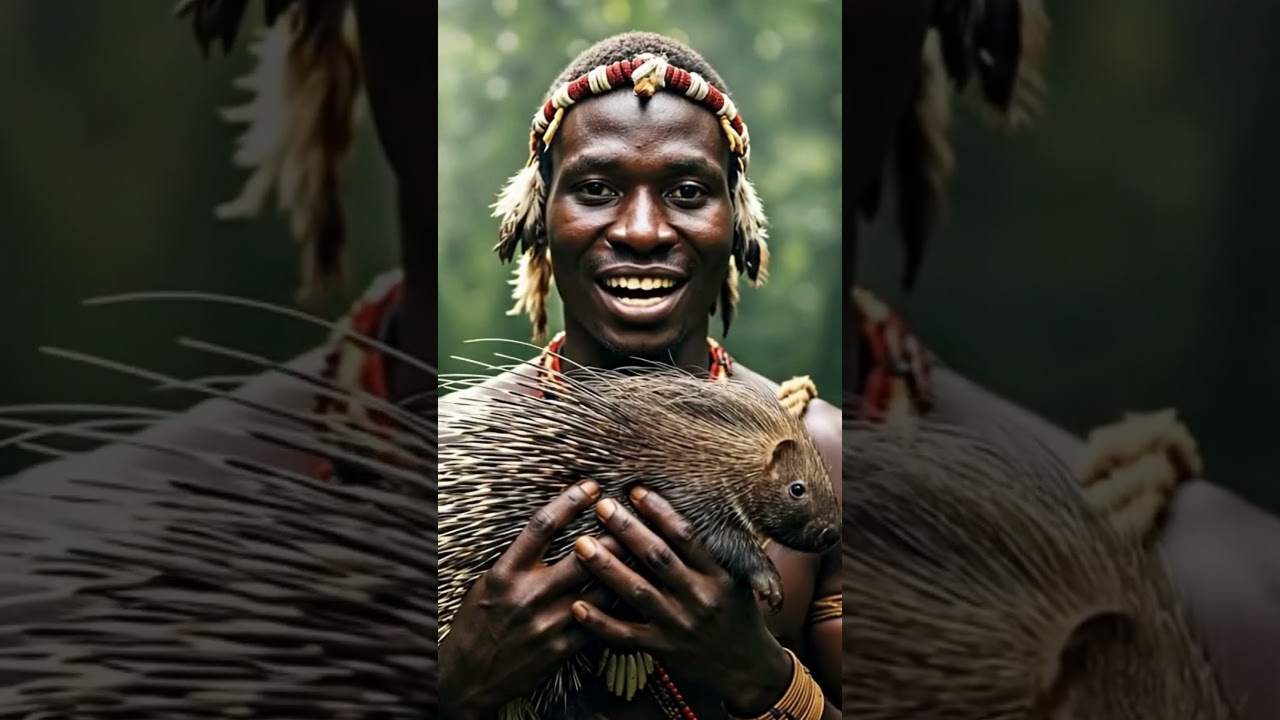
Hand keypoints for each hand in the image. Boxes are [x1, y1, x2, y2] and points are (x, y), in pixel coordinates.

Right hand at [440, 479, 622, 717]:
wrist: (469, 676)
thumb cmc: (479, 623)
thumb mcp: (488, 583)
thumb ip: (518, 558)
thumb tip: (549, 527)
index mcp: (507, 572)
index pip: (543, 526)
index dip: (570, 501)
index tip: (592, 486)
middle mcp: (529, 594)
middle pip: (584, 556)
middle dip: (614, 534)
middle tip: (634, 516)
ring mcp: (548, 623)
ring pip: (601, 589)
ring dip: (625, 569)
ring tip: (646, 552)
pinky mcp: (562, 648)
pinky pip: (600, 624)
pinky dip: (618, 607)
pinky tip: (634, 594)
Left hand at [569, 487, 792, 715]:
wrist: (748, 668)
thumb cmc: (738, 615)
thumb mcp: (735, 579)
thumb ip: (710, 552)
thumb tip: (675, 515)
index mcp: (717, 575)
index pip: (686, 537)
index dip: (660, 512)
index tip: (636, 491)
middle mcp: (698, 597)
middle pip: (658, 558)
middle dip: (628, 530)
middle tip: (602, 507)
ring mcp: (679, 625)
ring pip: (638, 592)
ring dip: (607, 567)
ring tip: (581, 545)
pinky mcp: (663, 649)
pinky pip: (626, 635)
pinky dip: (601, 622)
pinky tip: (578, 606)